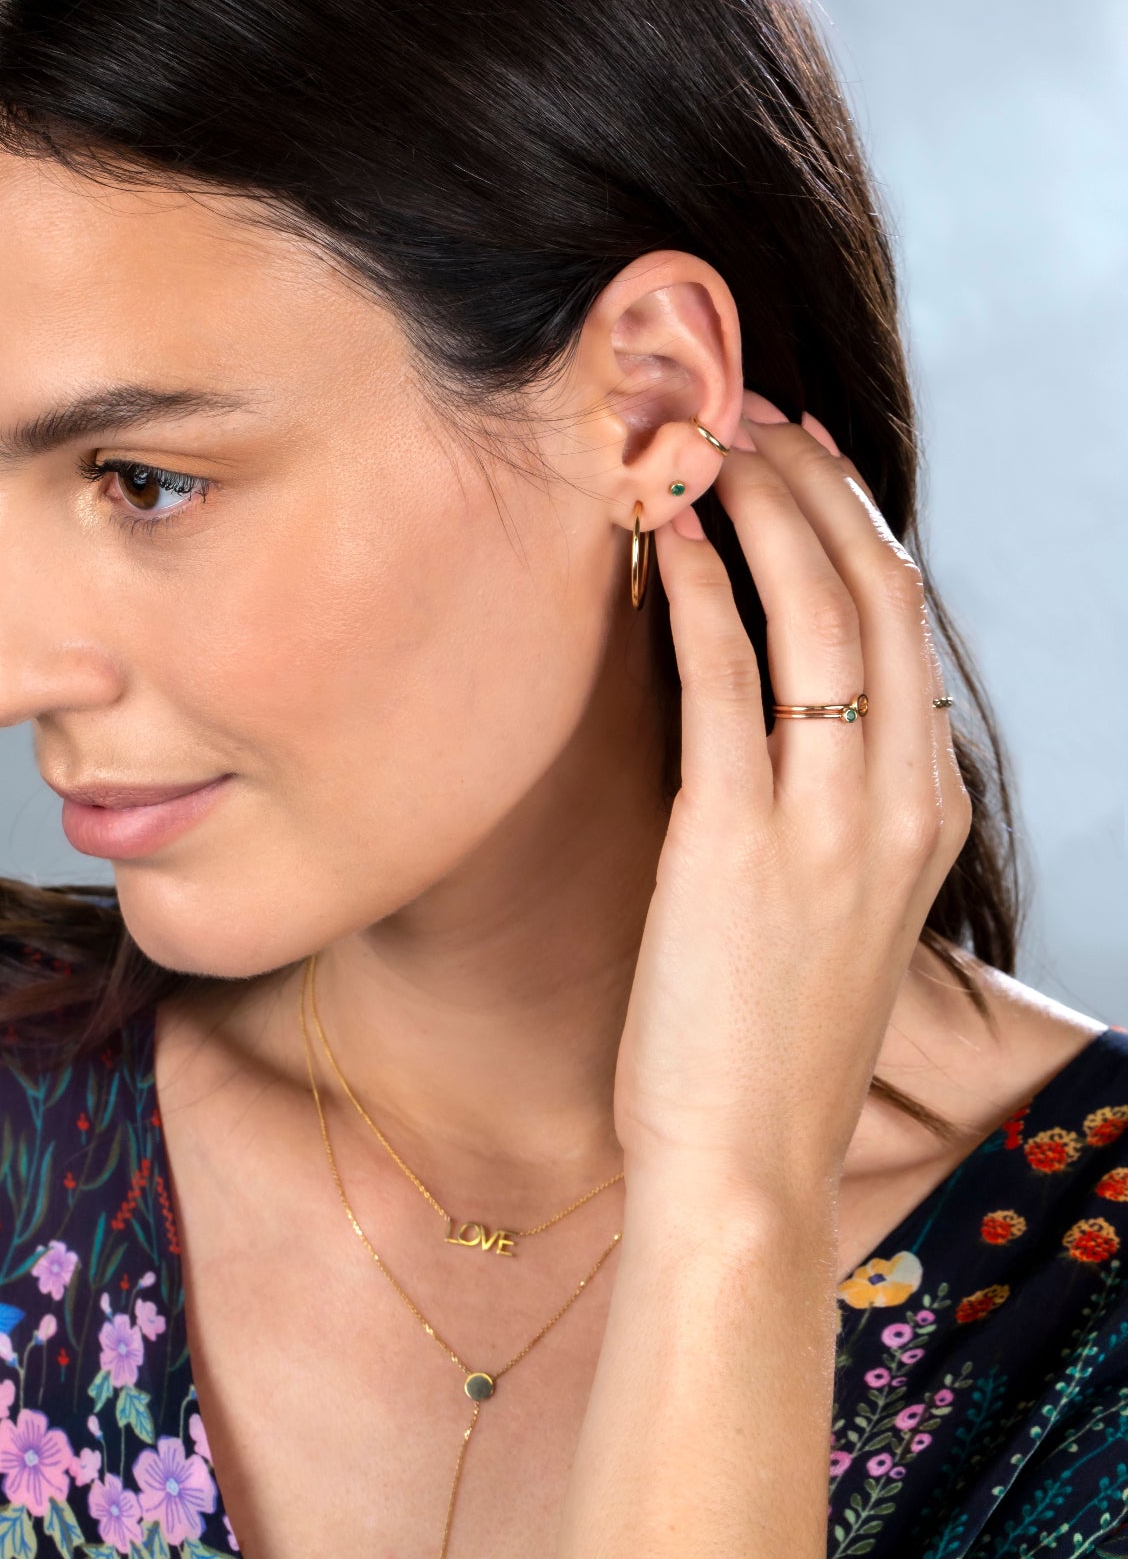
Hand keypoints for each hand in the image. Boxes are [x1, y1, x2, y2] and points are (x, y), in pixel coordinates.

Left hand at [612, 397, 972, 1196]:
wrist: (745, 1164)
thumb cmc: (768, 1034)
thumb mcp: (833, 901)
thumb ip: (823, 795)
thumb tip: (765, 688)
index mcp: (925, 809)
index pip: (904, 622)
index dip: (850, 518)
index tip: (793, 454)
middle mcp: (896, 800)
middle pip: (874, 591)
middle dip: (811, 482)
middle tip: (742, 412)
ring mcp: (826, 822)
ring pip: (813, 614)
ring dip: (755, 509)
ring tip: (698, 442)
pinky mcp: (737, 845)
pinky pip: (723, 682)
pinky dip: (691, 595)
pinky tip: (651, 539)